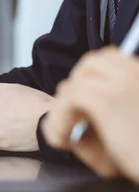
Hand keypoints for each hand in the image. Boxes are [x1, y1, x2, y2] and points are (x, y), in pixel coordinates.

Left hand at [43, 47, 138, 180]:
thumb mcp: (131, 114)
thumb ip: (113, 95)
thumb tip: (72, 88)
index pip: (108, 56)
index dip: (88, 75)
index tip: (81, 98)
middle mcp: (134, 72)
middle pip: (88, 64)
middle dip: (74, 86)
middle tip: (70, 112)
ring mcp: (121, 84)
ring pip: (74, 83)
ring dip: (63, 107)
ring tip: (66, 129)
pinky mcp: (107, 101)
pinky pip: (70, 98)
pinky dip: (61, 116)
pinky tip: (66, 135)